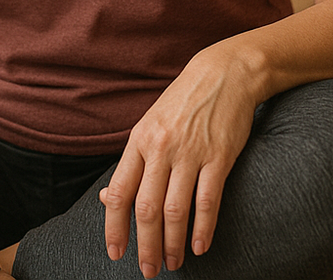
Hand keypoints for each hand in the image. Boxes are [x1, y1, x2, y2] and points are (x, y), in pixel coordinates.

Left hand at [100, 47, 259, 276]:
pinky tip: (199, 247)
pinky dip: (203, 228)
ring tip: (173, 263)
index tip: (116, 253)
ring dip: (173, 243)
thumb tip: (108, 198)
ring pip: (175, 210)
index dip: (114, 228)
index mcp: (139, 141)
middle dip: (145, 246)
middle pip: (146, 209)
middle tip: (148, 270)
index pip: (119, 193)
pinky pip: (208, 200)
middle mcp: (161, 148)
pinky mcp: (219, 156)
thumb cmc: (182, 103)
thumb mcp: (149, 125)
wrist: (224, 73)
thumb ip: (132, 163)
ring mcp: (191, 153)